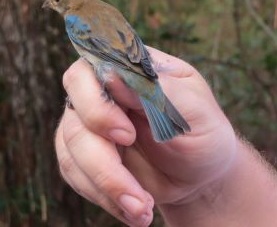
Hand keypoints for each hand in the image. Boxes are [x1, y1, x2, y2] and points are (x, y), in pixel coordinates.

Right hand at [55, 47, 236, 225]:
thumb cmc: (204, 133)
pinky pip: (75, 174)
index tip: (126, 135)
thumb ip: (158, 90)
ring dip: (107, 183)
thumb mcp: (195, 110)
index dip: (98, 102)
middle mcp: (106, 91)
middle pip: (76, 111)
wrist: (202, 175)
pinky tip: (134, 209)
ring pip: (72, 149)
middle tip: (134, 181)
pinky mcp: (85, 154)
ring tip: (142, 207)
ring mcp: (92, 122)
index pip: (93, 66)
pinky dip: (104, 196)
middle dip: (100, 152)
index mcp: (134, 69)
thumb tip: (113, 74)